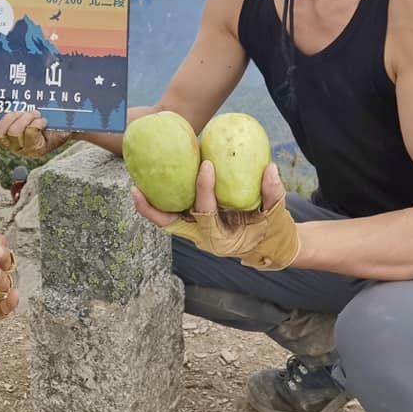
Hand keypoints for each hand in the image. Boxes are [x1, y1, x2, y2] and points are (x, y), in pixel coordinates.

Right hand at [0, 110, 71, 156]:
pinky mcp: (36, 150)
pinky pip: (30, 133)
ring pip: (14, 132)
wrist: (67, 122)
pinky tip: (43, 123)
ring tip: (36, 116)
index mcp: (3, 132)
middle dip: (10, 118)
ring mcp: (22, 149)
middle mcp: (10, 143)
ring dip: (26, 119)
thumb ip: (12, 107)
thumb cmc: (44, 113)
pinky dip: (37, 123)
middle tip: (24, 113)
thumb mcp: (26, 109)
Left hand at [131, 161, 299, 270]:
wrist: (270, 246)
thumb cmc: (273, 230)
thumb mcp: (277, 215)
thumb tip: (270, 168)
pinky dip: (161, 202)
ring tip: (134, 186)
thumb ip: (274, 193)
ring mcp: (196, 232)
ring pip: (166, 221)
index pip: (206, 213)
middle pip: (170, 225)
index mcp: (221, 239)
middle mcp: (202, 238)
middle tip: (136, 189)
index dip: (204, 189)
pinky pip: (173, 214)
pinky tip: (152, 182)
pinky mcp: (194, 224)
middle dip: (152, 209)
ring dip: (149, 206)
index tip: (207, 165)